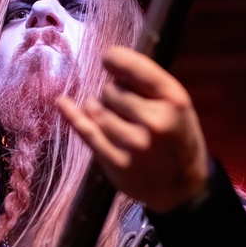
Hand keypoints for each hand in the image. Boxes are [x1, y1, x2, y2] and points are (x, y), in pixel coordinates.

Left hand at [58, 46, 208, 211]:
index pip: (136, 68)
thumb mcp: (176, 106)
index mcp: (174, 101)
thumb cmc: (178, 138)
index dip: (115, 59)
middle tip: (126, 109)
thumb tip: (109, 61)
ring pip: (96, 110)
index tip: (107, 58)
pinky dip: (72, 115)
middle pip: (111, 91)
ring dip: (97, 109)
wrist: (183, 188)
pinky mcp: (116, 163)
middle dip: (112, 94)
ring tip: (113, 118)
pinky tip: (62, 102)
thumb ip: (149, 85)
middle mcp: (155, 122)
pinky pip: (87, 132)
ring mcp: (134, 145)